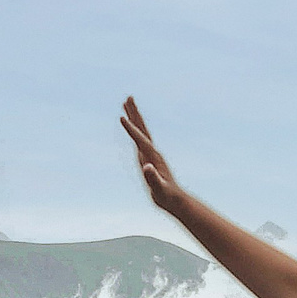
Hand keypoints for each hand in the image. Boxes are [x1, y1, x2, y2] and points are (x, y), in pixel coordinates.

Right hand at [120, 97, 185, 212]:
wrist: (175, 200)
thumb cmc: (167, 196)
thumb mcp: (159, 188)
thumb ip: (153, 178)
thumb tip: (147, 167)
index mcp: (153, 157)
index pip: (140, 139)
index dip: (131, 129)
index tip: (122, 118)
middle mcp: (152, 151)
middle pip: (142, 128)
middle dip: (135, 113)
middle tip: (129, 97)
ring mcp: (150, 153)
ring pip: (140, 131)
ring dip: (134, 117)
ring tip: (127, 104)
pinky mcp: (148, 158)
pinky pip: (139, 139)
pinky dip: (133, 130)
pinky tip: (130, 126)